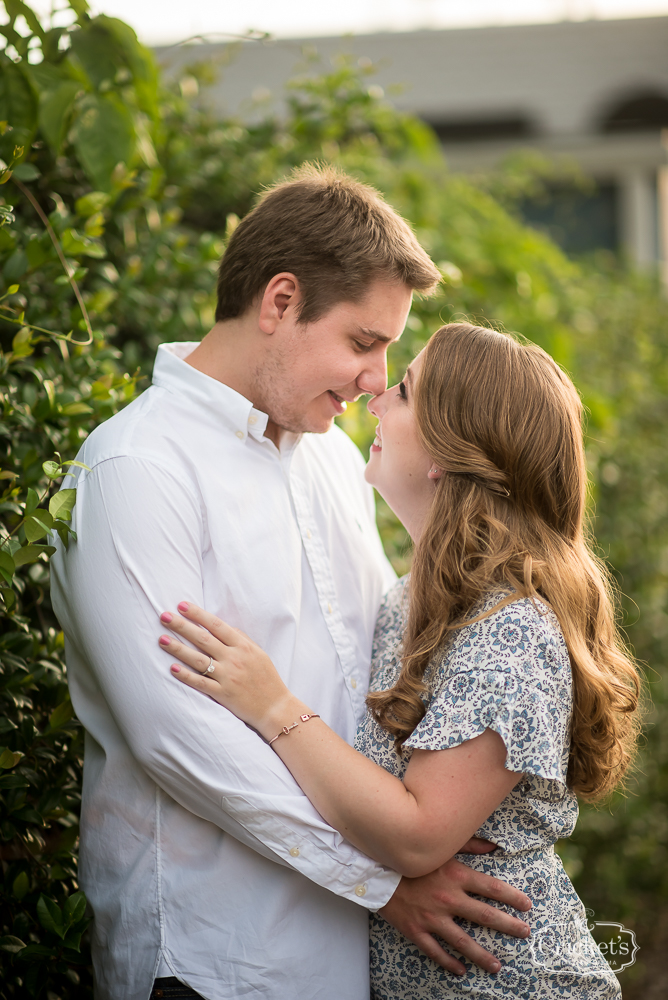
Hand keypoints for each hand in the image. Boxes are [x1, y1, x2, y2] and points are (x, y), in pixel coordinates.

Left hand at [158, 602, 291, 731]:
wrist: (275, 707)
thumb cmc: (266, 677)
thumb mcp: (258, 652)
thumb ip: (240, 638)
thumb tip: (221, 626)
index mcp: (243, 646)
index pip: (216, 625)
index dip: (198, 614)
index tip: (182, 605)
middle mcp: (234, 659)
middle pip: (203, 639)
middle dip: (182, 626)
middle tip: (164, 616)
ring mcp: (227, 677)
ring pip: (198, 660)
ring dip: (178, 649)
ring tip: (161, 639)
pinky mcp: (222, 694)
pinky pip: (201, 683)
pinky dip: (186, 676)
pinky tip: (172, 668)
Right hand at [380, 859, 531, 975]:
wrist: (376, 870)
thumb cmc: (411, 857)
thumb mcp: (441, 847)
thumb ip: (469, 845)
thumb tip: (493, 846)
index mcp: (455, 875)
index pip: (491, 888)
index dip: (512, 897)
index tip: (527, 905)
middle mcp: (448, 898)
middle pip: (484, 915)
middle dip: (508, 925)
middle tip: (524, 932)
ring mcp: (432, 918)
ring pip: (463, 941)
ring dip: (482, 955)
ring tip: (498, 965)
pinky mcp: (417, 931)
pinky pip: (436, 952)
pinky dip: (449, 963)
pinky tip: (461, 970)